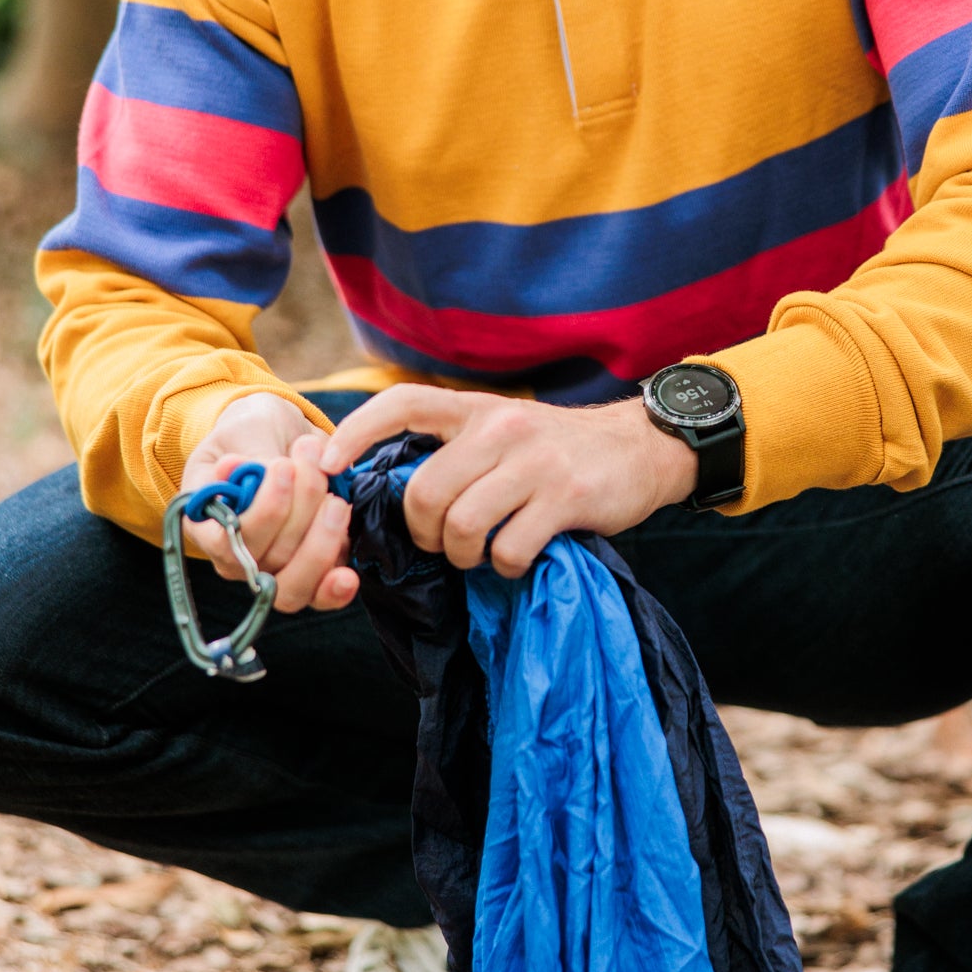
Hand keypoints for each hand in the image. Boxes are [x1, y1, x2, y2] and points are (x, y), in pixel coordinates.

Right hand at [180, 392, 357, 613]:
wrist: (282, 438)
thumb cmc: (254, 432)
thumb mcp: (248, 429)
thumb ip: (251, 453)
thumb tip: (235, 469)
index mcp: (206, 523)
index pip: (226, 541)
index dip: (262, 512)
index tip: (285, 467)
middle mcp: (235, 557)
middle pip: (267, 561)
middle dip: (301, 513)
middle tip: (316, 464)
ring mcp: (272, 569)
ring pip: (294, 583)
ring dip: (323, 540)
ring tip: (337, 497)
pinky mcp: (310, 570)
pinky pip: (320, 592)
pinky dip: (335, 584)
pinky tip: (348, 575)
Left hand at [319, 386, 698, 577]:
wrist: (642, 448)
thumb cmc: (561, 450)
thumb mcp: (506, 430)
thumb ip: (459, 450)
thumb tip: (392, 492)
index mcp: (477, 410)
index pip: (403, 405)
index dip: (357, 432)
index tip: (329, 465)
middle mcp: (501, 428)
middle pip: (425, 493)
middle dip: (425, 534)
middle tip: (446, 544)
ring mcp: (534, 462)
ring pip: (462, 525)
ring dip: (463, 556)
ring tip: (480, 555)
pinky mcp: (566, 497)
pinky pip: (509, 549)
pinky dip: (505, 566)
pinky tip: (519, 558)